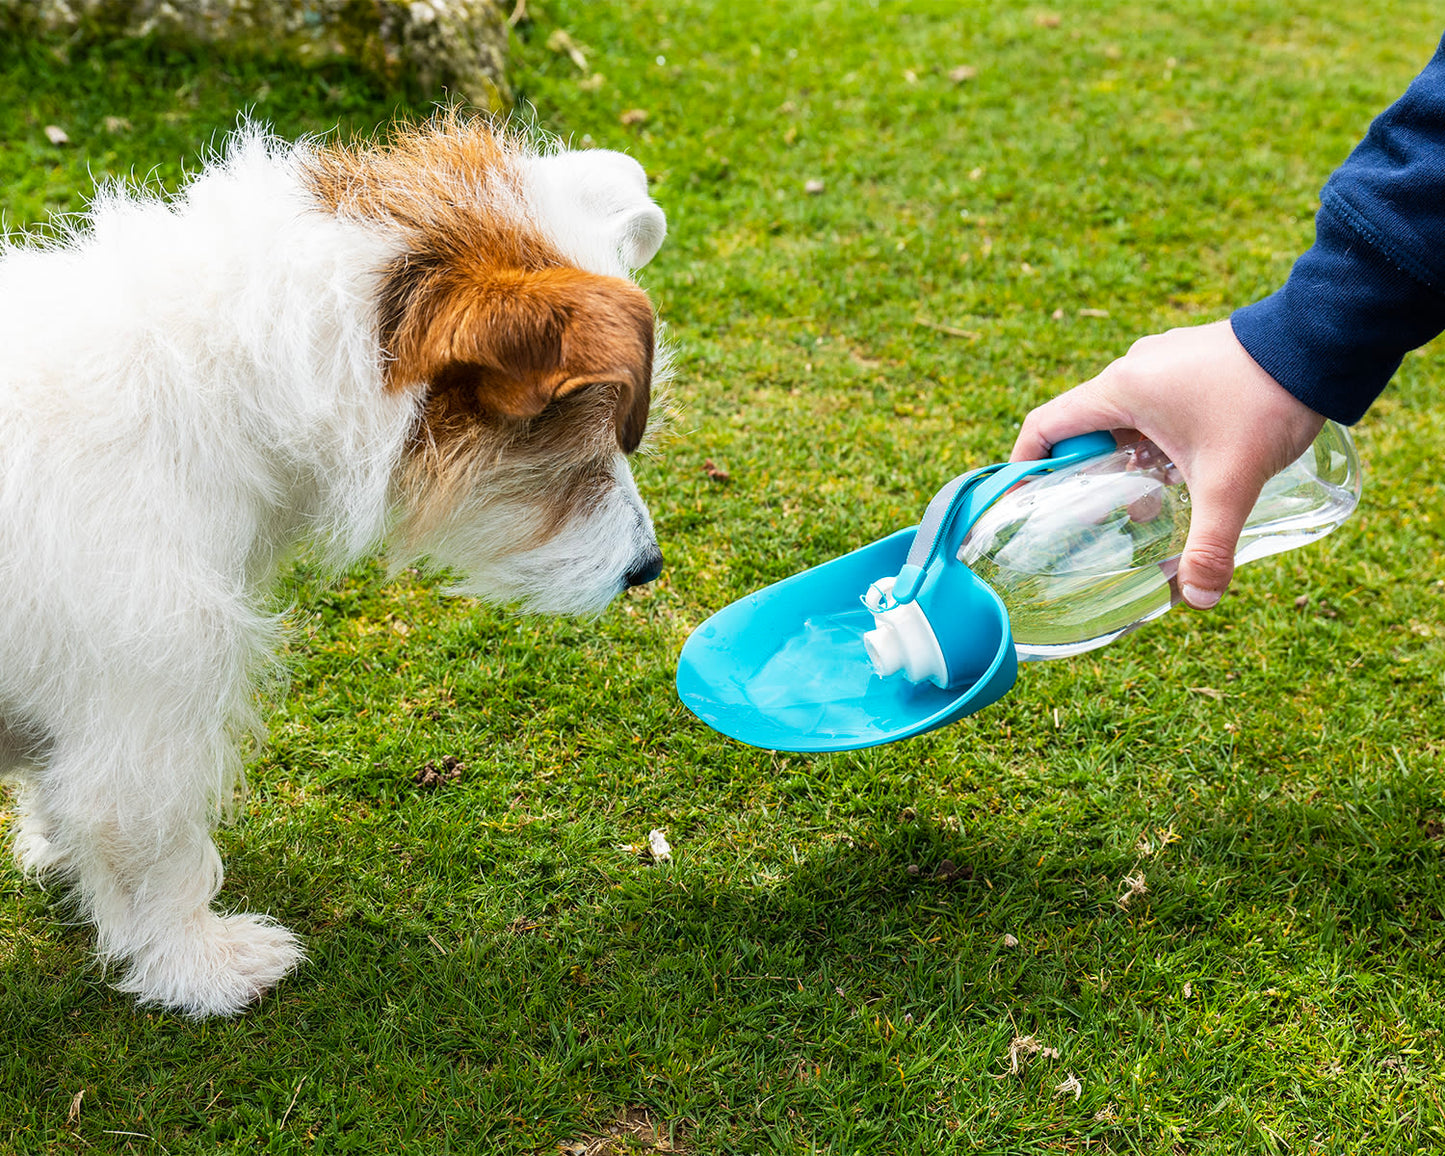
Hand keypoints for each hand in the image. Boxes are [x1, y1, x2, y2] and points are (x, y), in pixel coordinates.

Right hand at [1011, 319, 1326, 607]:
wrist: (1322, 342)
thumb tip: (1198, 599)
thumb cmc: (1265, 400)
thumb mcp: (1232, 481)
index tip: (1023, 500)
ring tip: (1149, 495)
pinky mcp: (1191, 361)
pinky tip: (1184, 464)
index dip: (1025, 465)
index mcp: (1120, 389)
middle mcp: (1133, 369)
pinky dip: (1153, 436)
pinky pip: (1153, 403)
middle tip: (1100, 513)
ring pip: (1122, 416)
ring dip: (1124, 455)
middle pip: (1083, 427)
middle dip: (1086, 473)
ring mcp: (1163, 361)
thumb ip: (1211, 544)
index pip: (1045, 426)